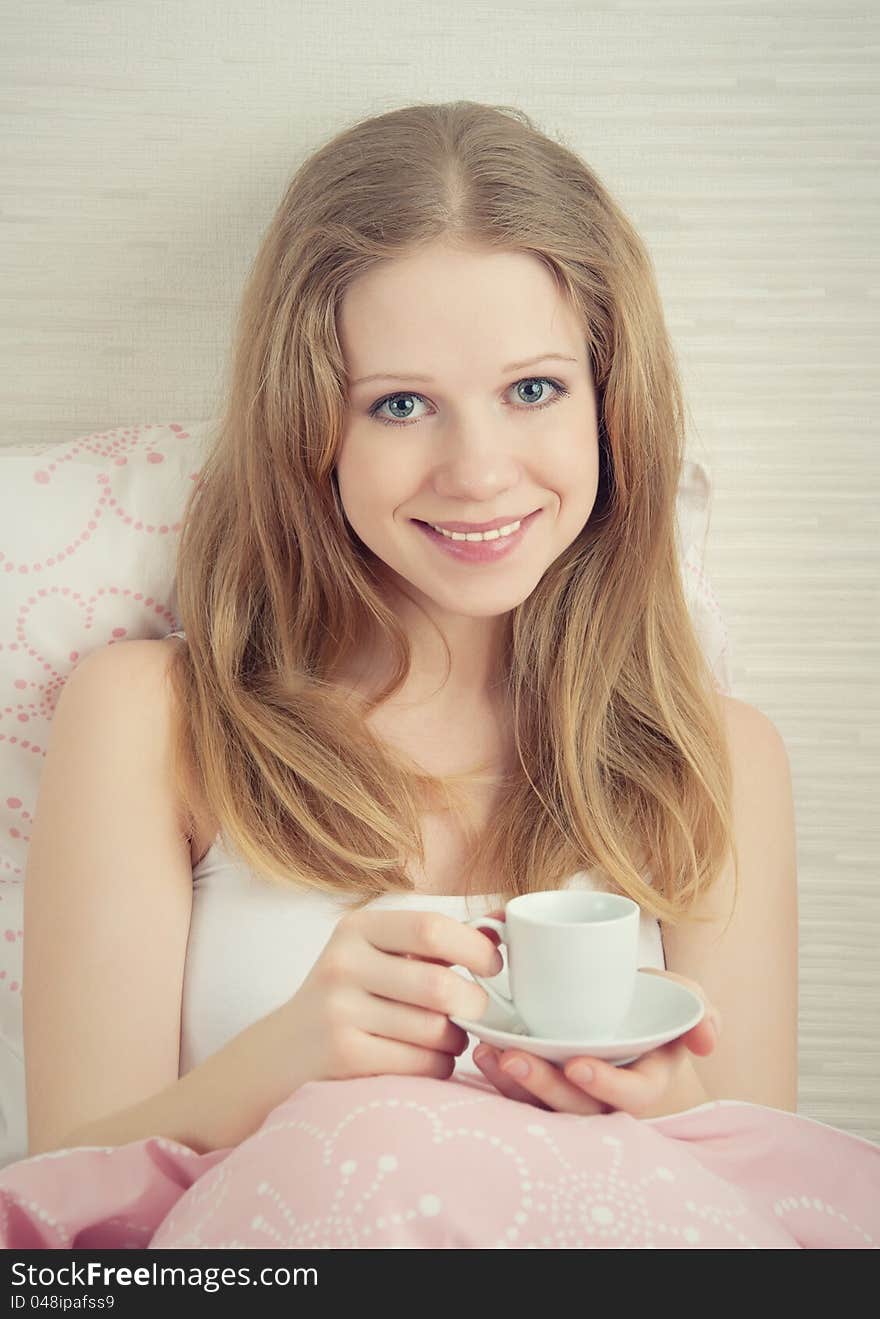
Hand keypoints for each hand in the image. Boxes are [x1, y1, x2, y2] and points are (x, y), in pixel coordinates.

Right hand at [259, 907, 504, 1092]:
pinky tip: (426, 1060)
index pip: (432, 928)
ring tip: (446, 1037)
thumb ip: (430, 942)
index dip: (475, 948)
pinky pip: (421, 1064)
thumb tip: (503, 926)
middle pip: (439, 985)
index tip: (492, 966)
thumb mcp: (374, 954)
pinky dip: (438, 1066)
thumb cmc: (349, 996)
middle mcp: (343, 964)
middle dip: (474, 1003)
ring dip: (456, 1040)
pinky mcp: (344, 1057)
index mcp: (358, 928)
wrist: (282, 1053)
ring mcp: (339, 1012)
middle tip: (475, 1010)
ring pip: (435, 1030)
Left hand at [471, 913, 719, 1115]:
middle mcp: (605, 1096)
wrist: (622, 998)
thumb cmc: (653, 1003)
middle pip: (575, 1107)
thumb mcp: (682, 999)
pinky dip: (496, 1078)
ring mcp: (571, 1093)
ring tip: (490, 1054)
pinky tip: (481, 1049)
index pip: (631, 1096)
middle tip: (514, 1057)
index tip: (578, 1065)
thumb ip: (699, 1011)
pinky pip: (517, 1095)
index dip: (606, 1085)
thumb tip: (705, 1039)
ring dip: (512, 1085)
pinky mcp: (542, 1085)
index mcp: (645, 1079)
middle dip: (543, 1087)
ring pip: (541, 1106)